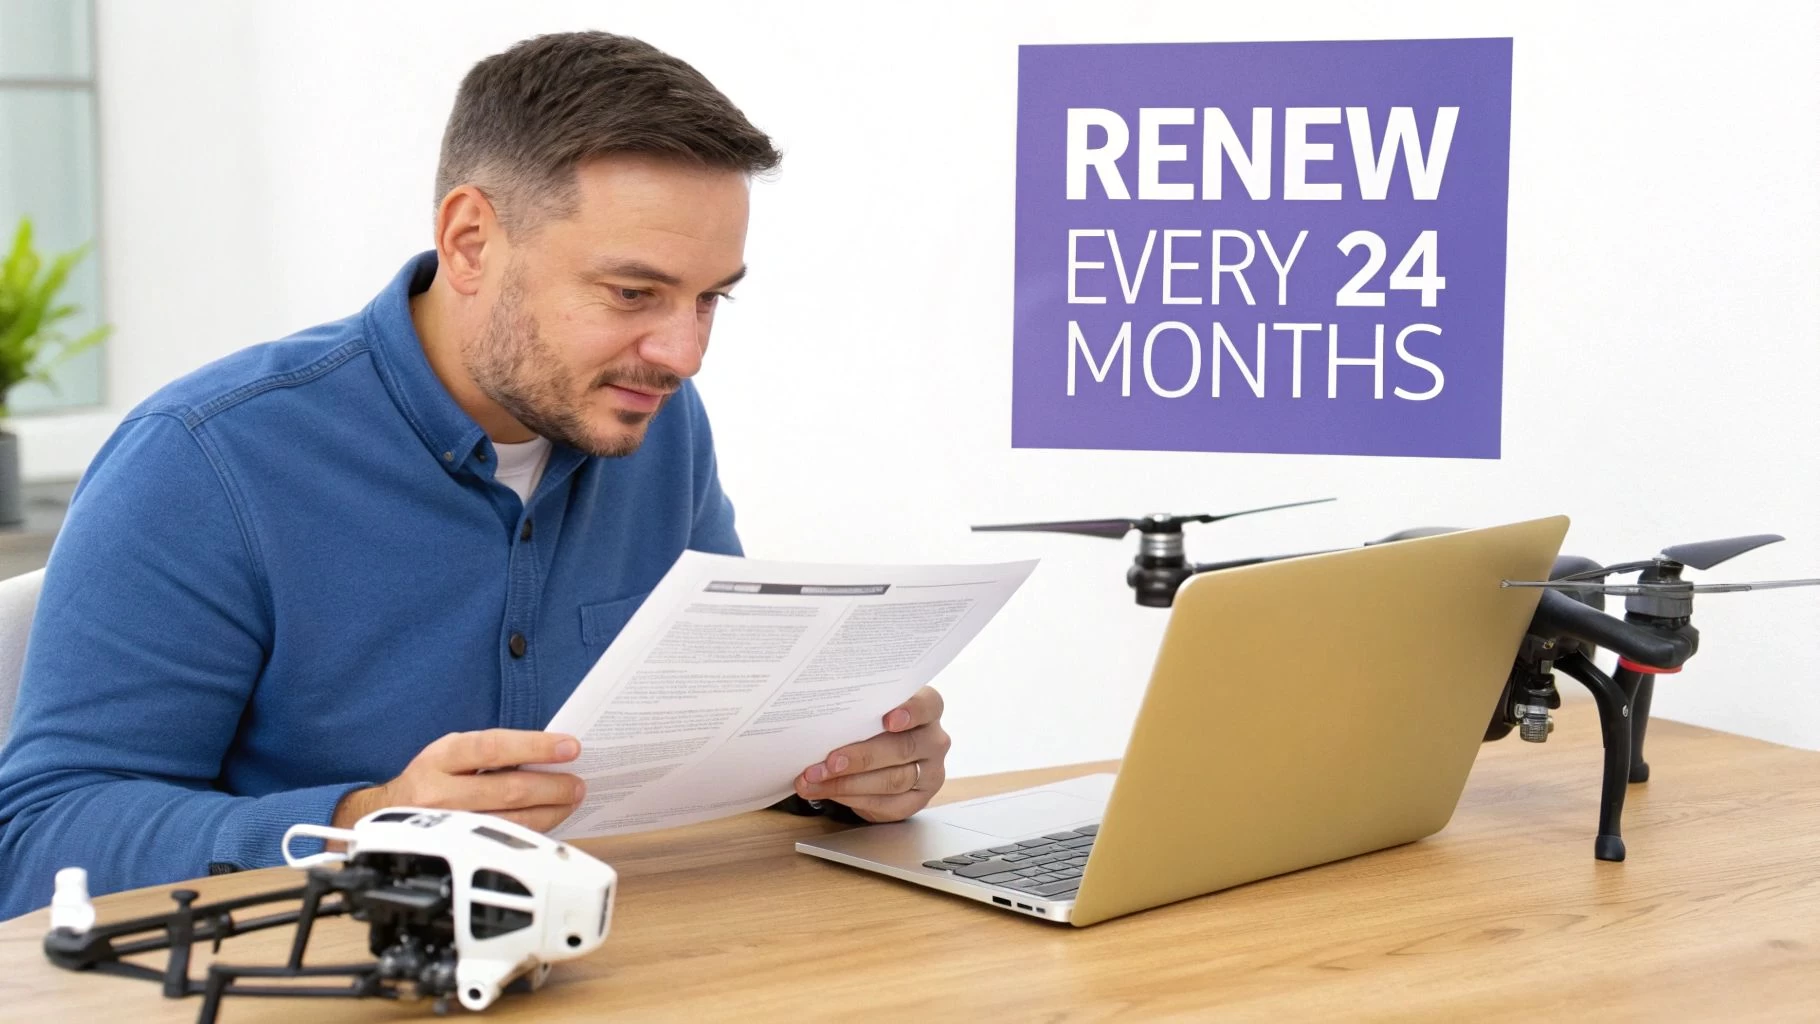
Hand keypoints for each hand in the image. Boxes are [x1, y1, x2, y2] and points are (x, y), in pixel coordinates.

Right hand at [332, 729, 585, 832]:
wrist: (384, 813)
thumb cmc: (432, 777)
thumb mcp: (452, 753)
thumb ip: (492, 752)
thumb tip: (550, 754)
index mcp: (442, 758)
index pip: (493, 748)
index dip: (534, 746)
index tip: (569, 747)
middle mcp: (440, 793)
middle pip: (507, 790)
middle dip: (552, 787)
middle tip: (577, 783)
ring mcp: (447, 826)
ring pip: (509, 822)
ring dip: (549, 811)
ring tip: (571, 800)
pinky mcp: (455, 850)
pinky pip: (502, 842)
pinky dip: (531, 831)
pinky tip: (549, 820)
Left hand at [793, 686, 948, 822]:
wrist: (881, 756)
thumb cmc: (873, 725)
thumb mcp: (870, 711)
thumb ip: (860, 710)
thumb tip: (823, 720)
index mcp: (928, 709)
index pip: (928, 705)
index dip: (911, 712)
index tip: (888, 720)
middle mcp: (934, 740)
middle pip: (903, 748)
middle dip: (862, 757)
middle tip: (830, 762)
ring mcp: (930, 773)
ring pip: (893, 780)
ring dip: (848, 783)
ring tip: (816, 780)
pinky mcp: (918, 799)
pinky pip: (887, 804)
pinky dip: (853, 799)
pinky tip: (829, 792)